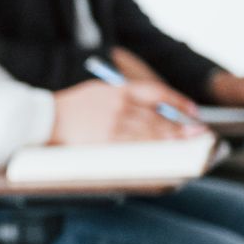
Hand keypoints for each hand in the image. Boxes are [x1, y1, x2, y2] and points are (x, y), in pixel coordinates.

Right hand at [50, 80, 204, 143]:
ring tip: (186, 143)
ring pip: (150, 133)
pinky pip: (135, 148)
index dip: (177, 102)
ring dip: (171, 138)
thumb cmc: (72, 107)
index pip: (156, 93)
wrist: (44, 119)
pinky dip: (152, 150)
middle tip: (199, 132)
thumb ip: (124, 97)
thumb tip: (155, 110)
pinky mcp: (106, 143)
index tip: (192, 111)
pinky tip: (163, 152)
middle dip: (181, 124)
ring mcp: (113, 125)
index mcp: (118, 90)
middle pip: (158, 116)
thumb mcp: (99, 92)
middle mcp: (118, 106)